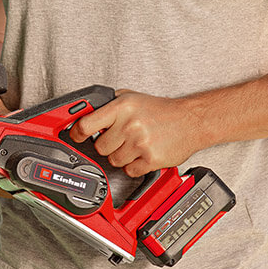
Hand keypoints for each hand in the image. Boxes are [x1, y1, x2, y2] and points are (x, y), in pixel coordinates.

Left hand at [69, 90, 208, 176]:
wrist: (191, 121)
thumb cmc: (162, 110)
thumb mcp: (133, 97)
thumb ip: (110, 104)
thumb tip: (87, 112)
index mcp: (122, 107)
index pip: (86, 124)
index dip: (77, 134)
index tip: (76, 137)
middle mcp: (129, 125)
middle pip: (100, 147)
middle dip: (108, 145)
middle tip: (121, 139)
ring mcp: (140, 143)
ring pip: (114, 161)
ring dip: (123, 156)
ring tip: (136, 145)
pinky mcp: (150, 160)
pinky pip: (129, 171)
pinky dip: (135, 166)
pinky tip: (143, 154)